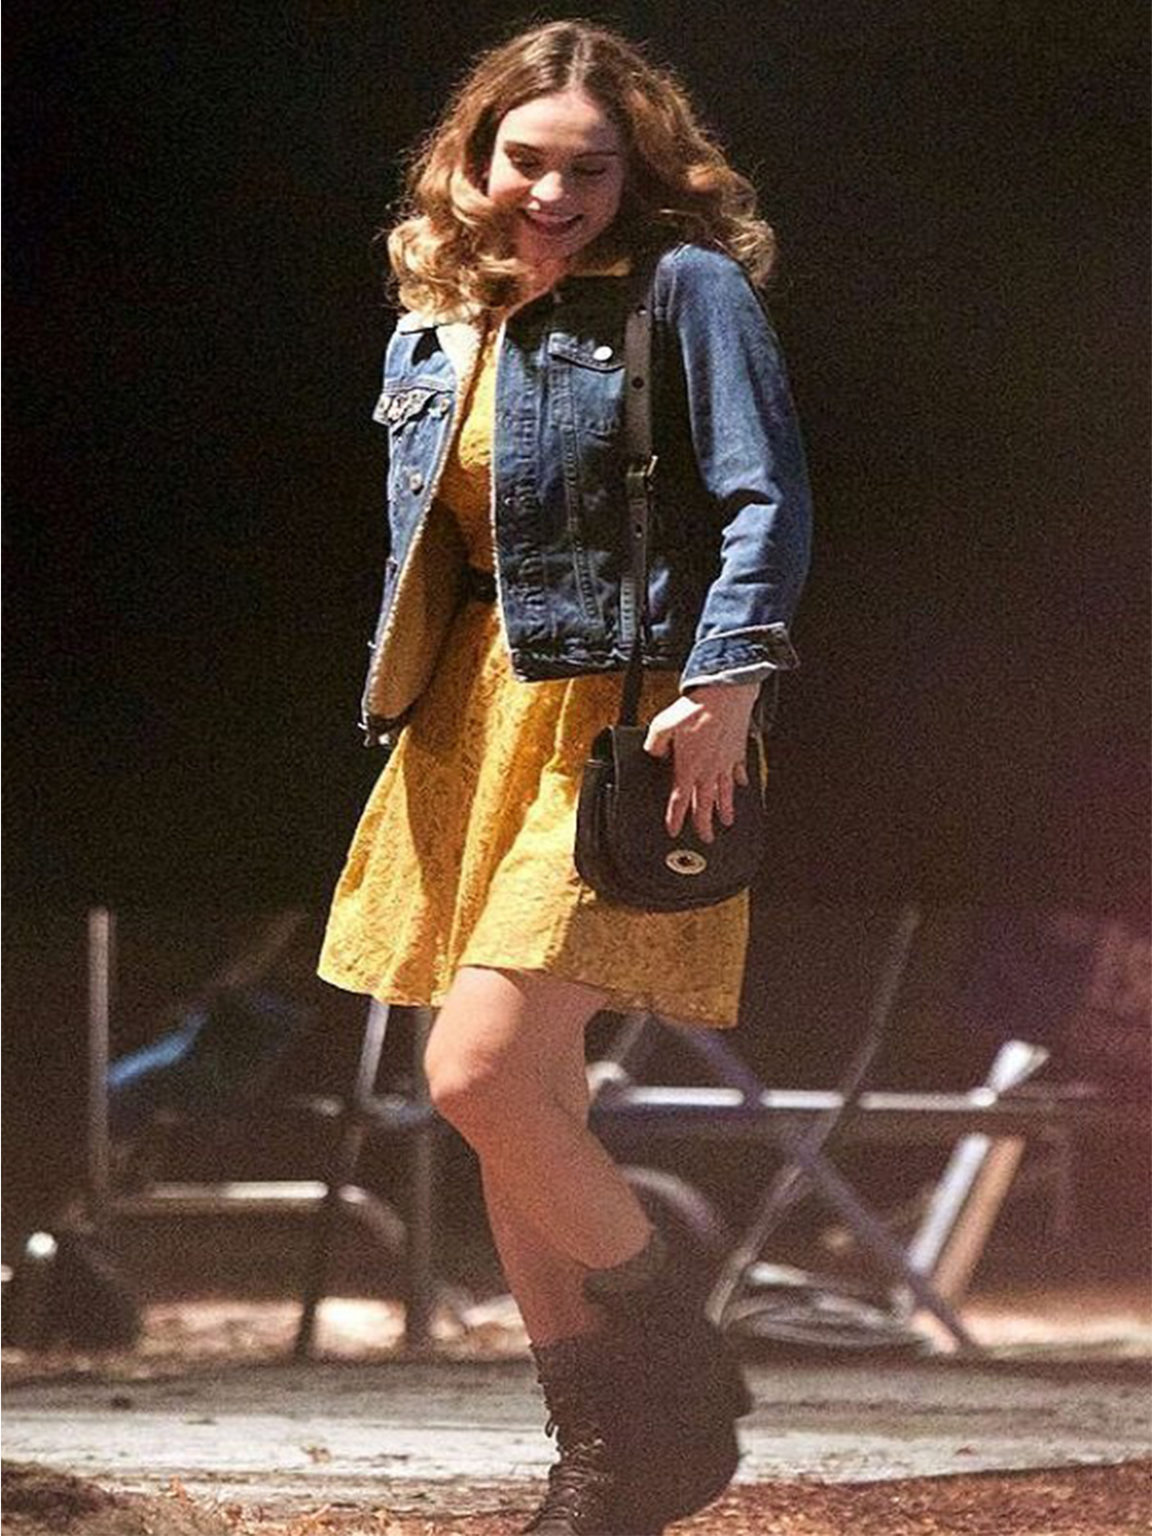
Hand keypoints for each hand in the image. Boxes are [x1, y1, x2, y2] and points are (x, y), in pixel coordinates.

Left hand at [643, 683, 759, 842]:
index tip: (674, 830)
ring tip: (727, 821)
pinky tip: (741, 786)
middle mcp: (708, 769)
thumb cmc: (697, 708)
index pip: (679, 800)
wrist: (726, 695)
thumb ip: (654, 743)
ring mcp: (725, 762)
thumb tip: (652, 753)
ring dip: (725, 809)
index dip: (675, 818)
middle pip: (704, 804)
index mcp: (688, 766)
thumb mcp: (662, 724)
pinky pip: (739, 771)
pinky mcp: (737, 751)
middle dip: (704, 824)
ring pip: (724, 793)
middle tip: (706, 838)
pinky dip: (740, 781)